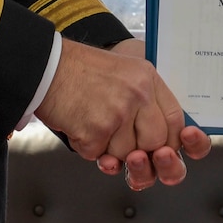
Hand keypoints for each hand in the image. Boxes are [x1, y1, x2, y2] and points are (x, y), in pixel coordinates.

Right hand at [34, 38, 183, 162]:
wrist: (46, 66)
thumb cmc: (80, 70)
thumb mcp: (125, 72)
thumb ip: (146, 101)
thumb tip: (162, 139)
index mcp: (148, 79)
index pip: (176, 120)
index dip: (171, 141)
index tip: (161, 149)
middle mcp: (138, 94)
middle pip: (155, 143)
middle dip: (138, 151)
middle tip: (118, 138)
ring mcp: (119, 113)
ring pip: (126, 155)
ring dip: (106, 148)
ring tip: (92, 120)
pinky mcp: (96, 130)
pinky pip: (98, 156)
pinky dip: (86, 146)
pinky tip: (78, 124)